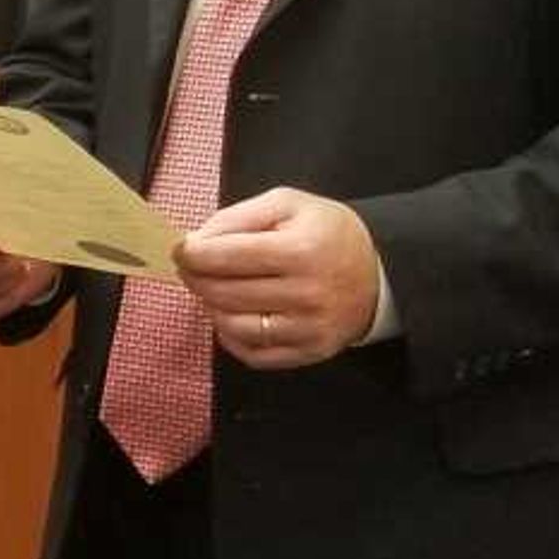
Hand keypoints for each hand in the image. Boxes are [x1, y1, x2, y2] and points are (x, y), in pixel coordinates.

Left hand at [176, 188, 380, 369]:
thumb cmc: (326, 234)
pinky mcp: (309, 352)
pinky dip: (230, 336)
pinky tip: (233, 314)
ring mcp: (308, 328)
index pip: (226, 256)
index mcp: (301, 250)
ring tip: (215, 289)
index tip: (181, 250)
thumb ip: (238, 217)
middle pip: (224, 292)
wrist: (377, 272)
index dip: (193, 254)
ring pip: (233, 326)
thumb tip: (195, 242)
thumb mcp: (288, 204)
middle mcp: (307, 293)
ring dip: (211, 307)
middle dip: (196, 279)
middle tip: (193, 268)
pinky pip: (251, 354)